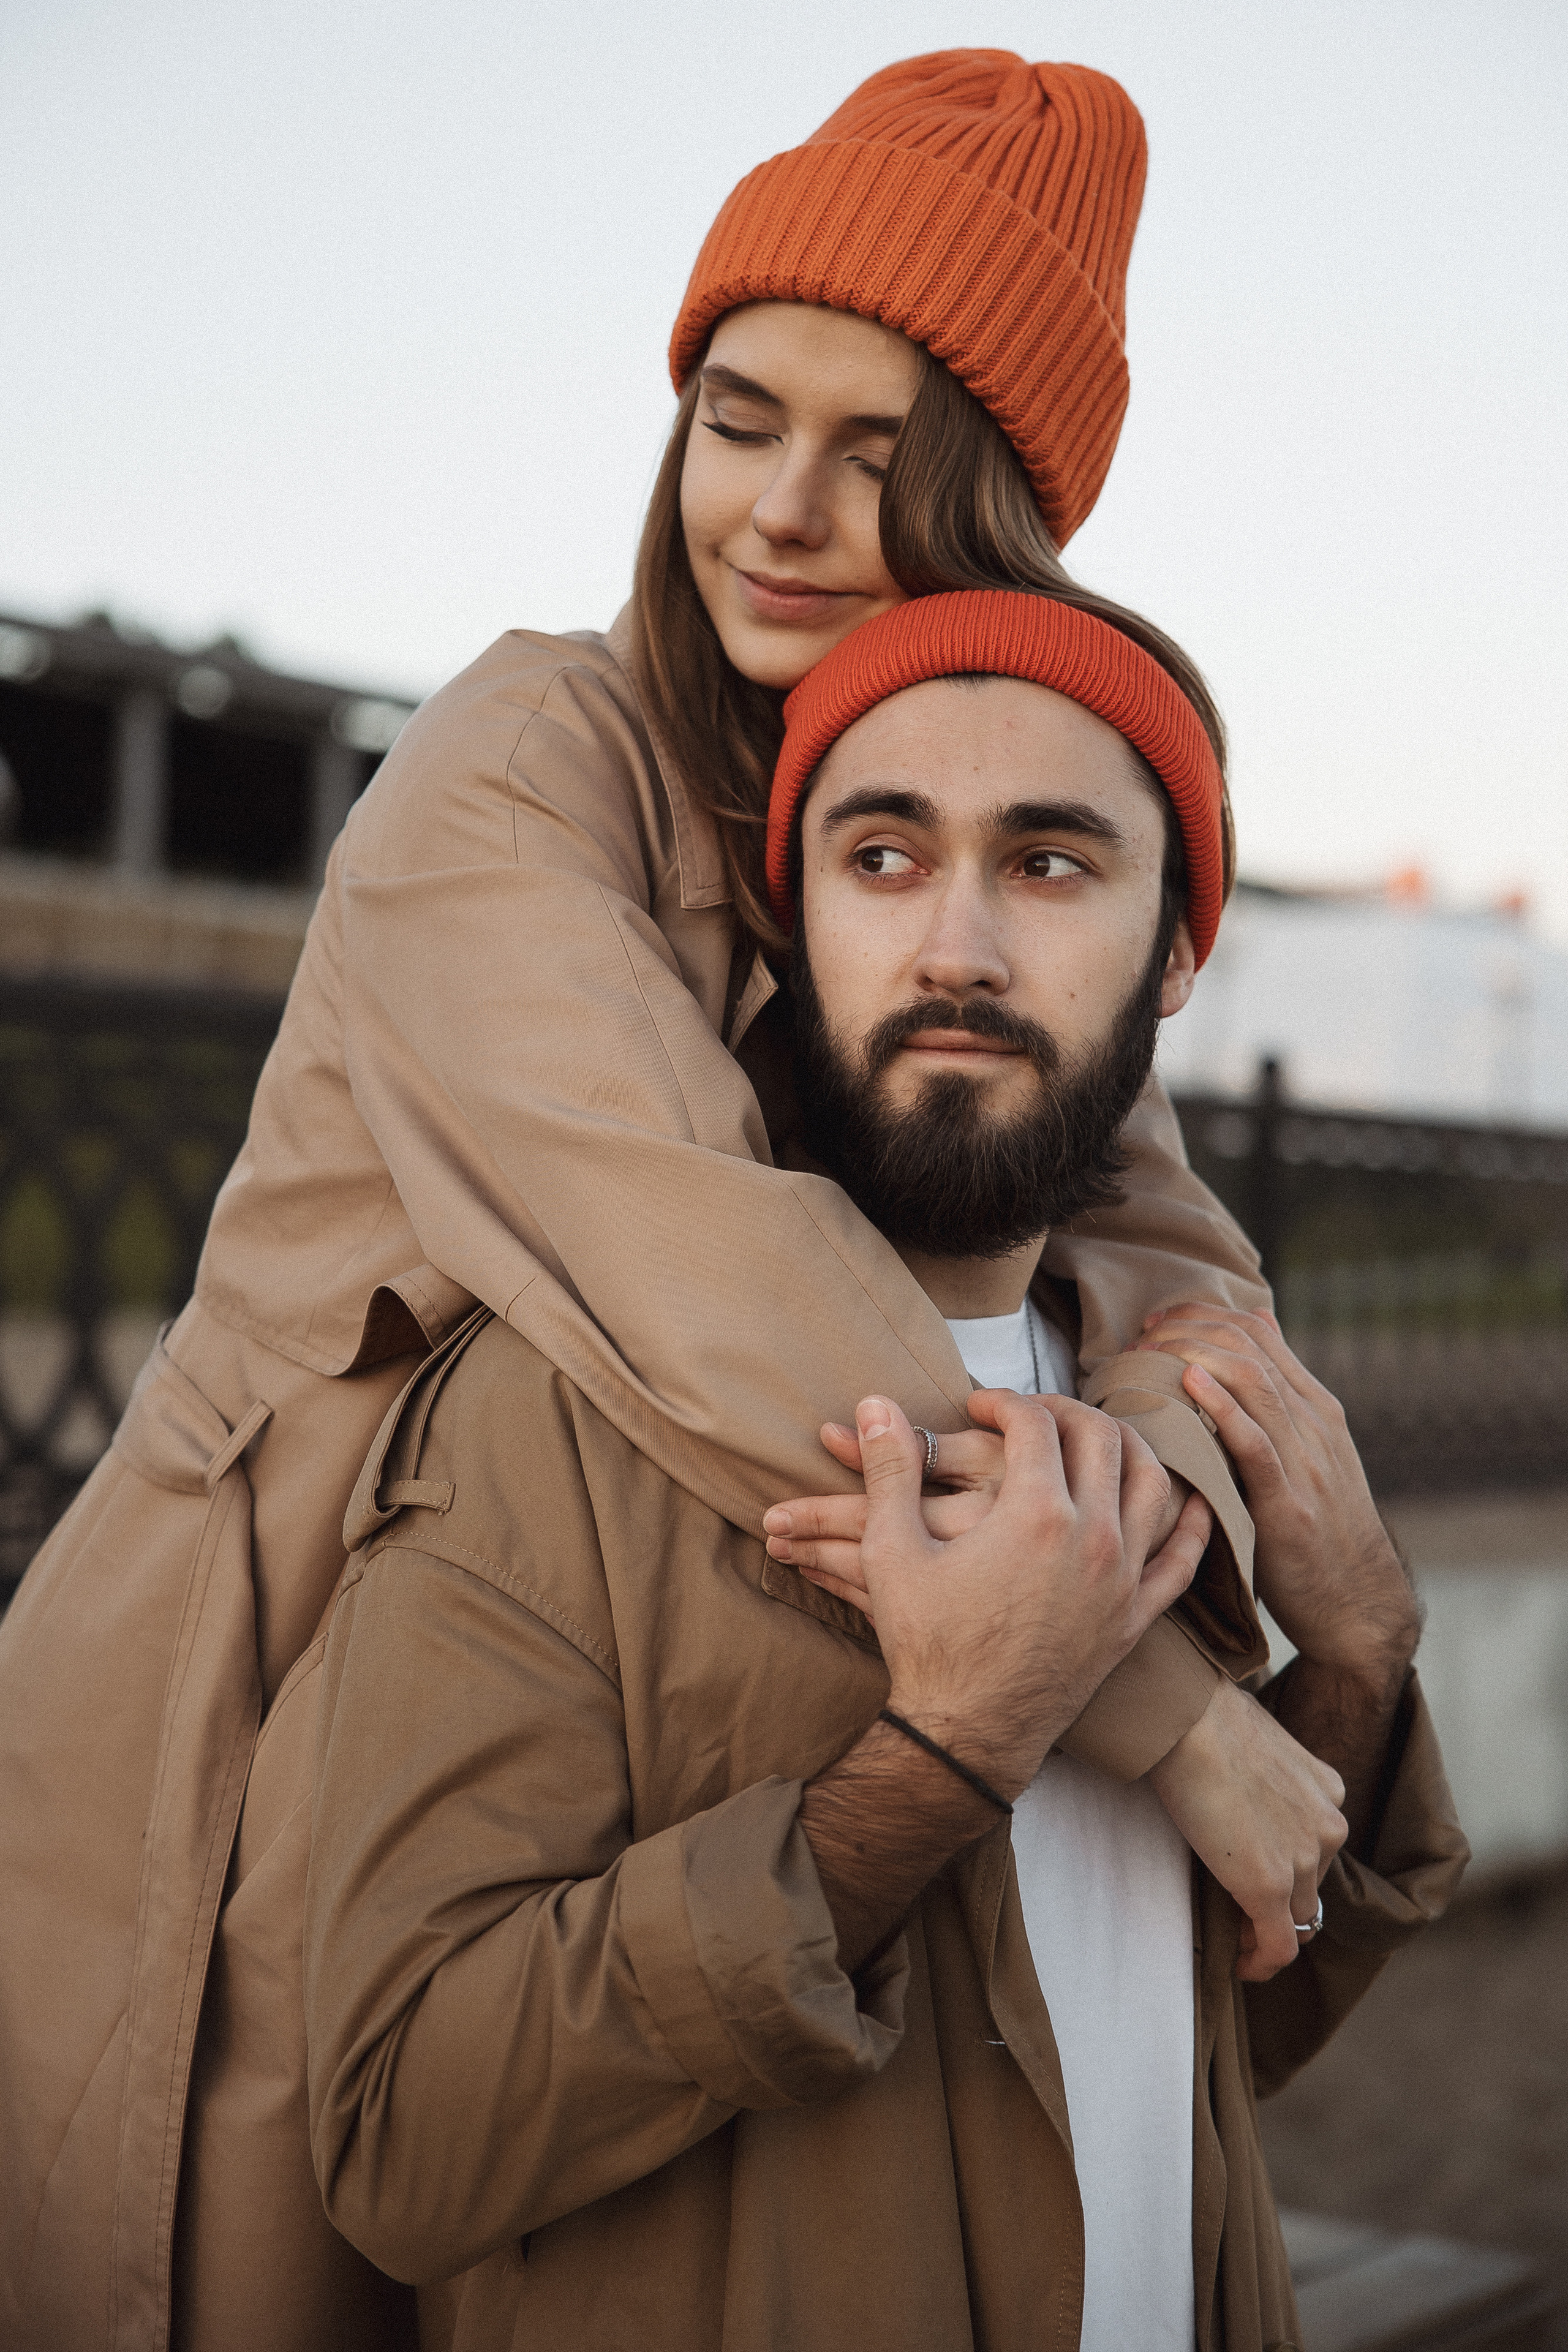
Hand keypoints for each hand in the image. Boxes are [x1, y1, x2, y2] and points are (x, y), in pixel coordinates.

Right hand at [841, 1391, 1207, 1799]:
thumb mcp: (893, 1551)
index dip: (1004, 1401)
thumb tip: (875, 1402)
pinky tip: (1192, 1501)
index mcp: (1035, 1513)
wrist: (966, 1732)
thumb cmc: (926, 1644)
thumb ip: (890, 1469)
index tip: (980, 1405)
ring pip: (1152, 1484)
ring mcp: (1121, 1579)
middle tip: (1032, 1413)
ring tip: (1094, 1439)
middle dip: (1065, 1410)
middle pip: (1101, 1437)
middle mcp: (1093, 1537)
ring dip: (1127, 1446)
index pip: (1035, 1422)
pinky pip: (1180, 1561)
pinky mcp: (1134, 1618)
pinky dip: (1192, 1523)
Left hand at [1137, 1305, 1420, 1685]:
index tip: (1155, 1321)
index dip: (1201, 1315)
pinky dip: (1223, 1408)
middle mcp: (1314, 1424)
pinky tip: (1188, 1386)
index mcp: (1315, 1407)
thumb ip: (1282, 1393)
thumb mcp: (1310, 1452)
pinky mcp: (1290, 1506)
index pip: (1257, 1332)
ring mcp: (1306, 1462)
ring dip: (1192, 1357)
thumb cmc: (1320, 1525)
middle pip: (1248, 1347)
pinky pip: (1256, 1445)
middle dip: (1188, 1330)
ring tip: (1148, 1353)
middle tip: (1140, 1336)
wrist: (1359, 1601)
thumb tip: (1258, 1321)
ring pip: (1252, 1382)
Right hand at [1148, 1677, 1346, 1979]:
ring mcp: (1304, 1861)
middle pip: (1311, 1888)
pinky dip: (1261, 1963)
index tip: (1258, 1880)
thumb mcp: (1255, 1743)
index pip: (1317, 1849)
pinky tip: (1240, 1966)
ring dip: (1268, 1932)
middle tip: (1242, 1914)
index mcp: (1327, 1791)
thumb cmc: (1205, 1715)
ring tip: (1236, 1937)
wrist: (1189, 1717)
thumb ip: (1262, 1777)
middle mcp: (1328, 1827)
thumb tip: (1233, 1785)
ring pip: (1295, 1920)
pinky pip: (1278, 1947)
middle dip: (1282, 1906)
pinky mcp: (1270, 1887)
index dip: (1292, 1872)